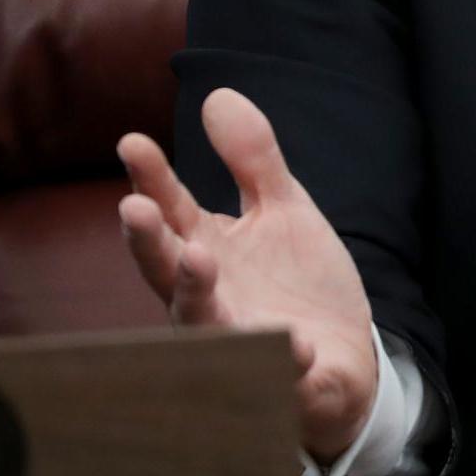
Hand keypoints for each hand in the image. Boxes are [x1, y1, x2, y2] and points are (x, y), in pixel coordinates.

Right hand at [118, 88, 378, 461]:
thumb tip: (217, 94)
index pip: (171, 213)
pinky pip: (276, 375)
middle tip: (132, 207)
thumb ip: (252, 159)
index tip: (131, 141)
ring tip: (198, 259)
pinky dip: (281, 361)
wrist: (344, 356)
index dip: (151, 179)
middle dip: (150, 242)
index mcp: (207, 253)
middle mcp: (210, 301)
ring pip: (207, 327)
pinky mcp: (282, 381)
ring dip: (197, 295)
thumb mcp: (283, 209)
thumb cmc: (295, 285)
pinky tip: (294, 345)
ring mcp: (240, 345)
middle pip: (168, 271)